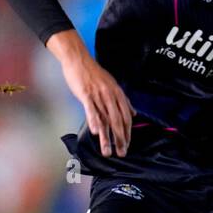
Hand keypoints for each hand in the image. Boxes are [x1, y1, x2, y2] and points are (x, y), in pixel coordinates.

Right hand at [47, 30, 134, 156]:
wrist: (79, 59)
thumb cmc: (94, 73)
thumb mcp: (113, 86)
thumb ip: (123, 101)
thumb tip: (134, 113)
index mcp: (118, 94)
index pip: (126, 117)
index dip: (127, 132)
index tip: (127, 145)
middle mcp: (110, 96)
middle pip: (118, 121)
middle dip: (121, 139)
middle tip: (122, 153)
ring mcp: (98, 95)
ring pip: (105, 119)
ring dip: (107, 137)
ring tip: (108, 151)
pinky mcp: (86, 94)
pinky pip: (91, 109)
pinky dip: (93, 121)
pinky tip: (94, 132)